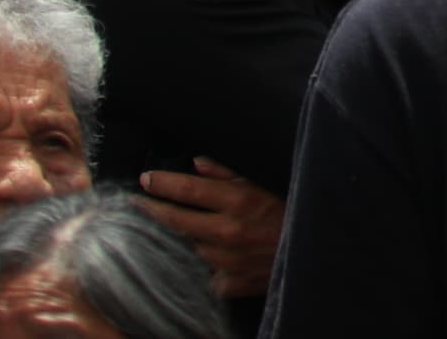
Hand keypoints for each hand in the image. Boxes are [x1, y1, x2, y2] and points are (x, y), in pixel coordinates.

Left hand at [139, 163, 286, 301]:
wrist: (309, 254)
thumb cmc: (288, 213)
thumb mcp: (261, 185)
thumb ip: (226, 173)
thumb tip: (197, 163)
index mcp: (238, 202)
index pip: (188, 189)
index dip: (163, 183)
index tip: (145, 179)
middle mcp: (227, 231)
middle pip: (177, 219)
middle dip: (153, 209)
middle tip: (137, 202)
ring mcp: (225, 261)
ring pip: (189, 246)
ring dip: (184, 237)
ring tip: (185, 228)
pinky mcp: (228, 283)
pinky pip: (204, 272)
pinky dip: (204, 263)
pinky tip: (207, 256)